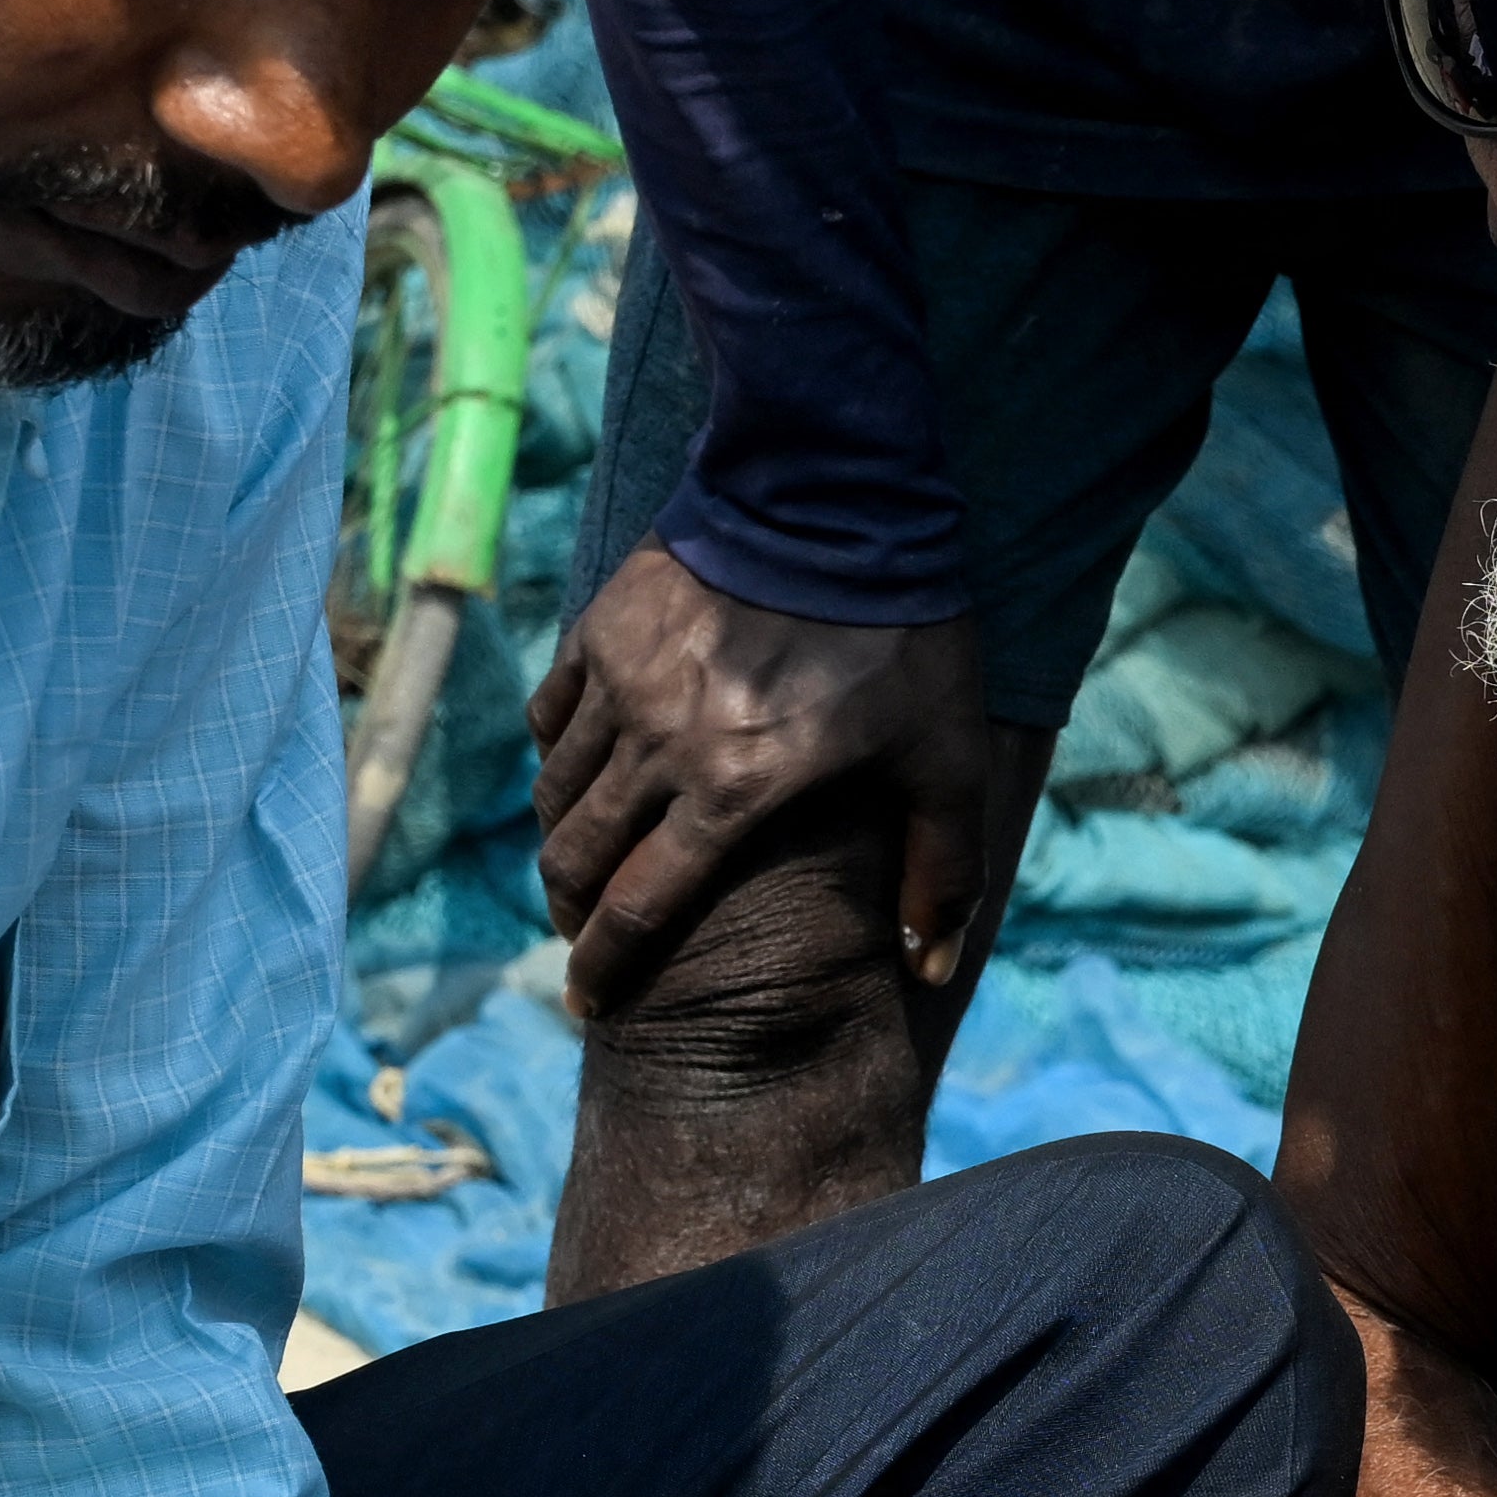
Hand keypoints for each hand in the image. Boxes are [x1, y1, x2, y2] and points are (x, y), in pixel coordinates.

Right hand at [530, 542, 1039, 1016]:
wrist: (835, 493)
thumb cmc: (902, 635)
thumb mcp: (945, 759)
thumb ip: (941, 870)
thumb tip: (929, 968)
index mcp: (733, 792)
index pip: (640, 905)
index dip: (606, 966)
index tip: (590, 1003)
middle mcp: (657, 746)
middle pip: (576, 857)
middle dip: (571, 914)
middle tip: (585, 938)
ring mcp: (618, 684)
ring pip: (555, 790)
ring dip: (561, 841)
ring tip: (584, 865)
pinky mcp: (600, 630)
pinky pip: (551, 717)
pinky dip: (556, 758)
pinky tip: (578, 773)